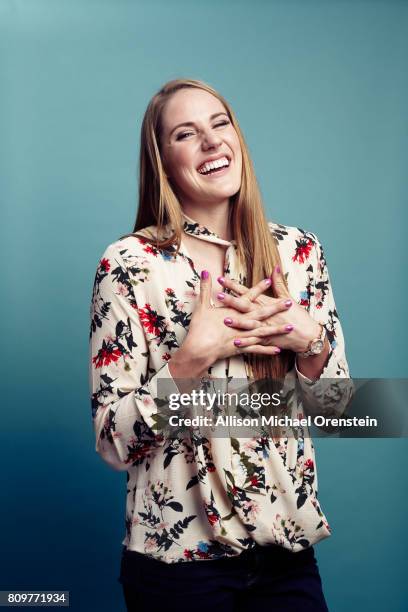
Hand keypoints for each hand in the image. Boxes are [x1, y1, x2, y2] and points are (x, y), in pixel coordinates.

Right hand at [168, 270, 293, 379]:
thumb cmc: (200, 328)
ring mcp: (242, 336)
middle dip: (276, 308)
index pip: (248, 297)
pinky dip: (266, 350)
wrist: (198, 349)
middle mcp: (241, 323)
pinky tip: (277, 350)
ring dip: (277, 330)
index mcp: (233, 311)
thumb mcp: (202, 306)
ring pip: (263, 333)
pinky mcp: (240, 349)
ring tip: (290, 328)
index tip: (268, 281)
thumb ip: (205, 288)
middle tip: (289, 303)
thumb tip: (205, 272)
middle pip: (261, 314)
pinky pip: (256, 349)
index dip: (258, 289)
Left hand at [216, 265, 321, 353]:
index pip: (248, 291)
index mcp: (267, 302)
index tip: (221, 279)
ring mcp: (266, 328)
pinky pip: (255, 342)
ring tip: (225, 319)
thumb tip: (275, 267)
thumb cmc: (298, 316)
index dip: (234, 285)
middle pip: (246, 306)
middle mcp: (265, 314)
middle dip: (232, 301)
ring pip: (249, 324)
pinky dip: (246, 342)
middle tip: (219, 296)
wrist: (307, 335)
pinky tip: (236, 342)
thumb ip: (279, 283)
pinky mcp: (268, 340)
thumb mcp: (288, 297)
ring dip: (238, 322)